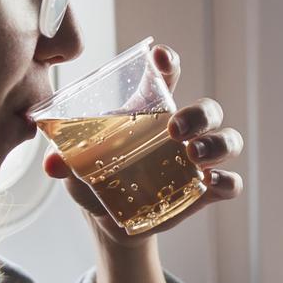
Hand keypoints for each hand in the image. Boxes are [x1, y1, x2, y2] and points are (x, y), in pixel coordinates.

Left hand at [43, 44, 243, 248]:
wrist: (110, 223)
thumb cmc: (95, 181)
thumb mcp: (76, 169)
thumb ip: (65, 161)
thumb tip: (51, 164)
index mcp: (151, 111)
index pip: (167, 76)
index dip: (168, 63)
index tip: (160, 58)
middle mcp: (183, 130)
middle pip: (207, 109)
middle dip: (198, 114)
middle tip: (174, 128)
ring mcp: (199, 160)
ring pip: (228, 139)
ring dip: (216, 144)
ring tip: (193, 156)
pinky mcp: (207, 190)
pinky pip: (231, 181)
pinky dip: (228, 181)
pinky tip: (212, 184)